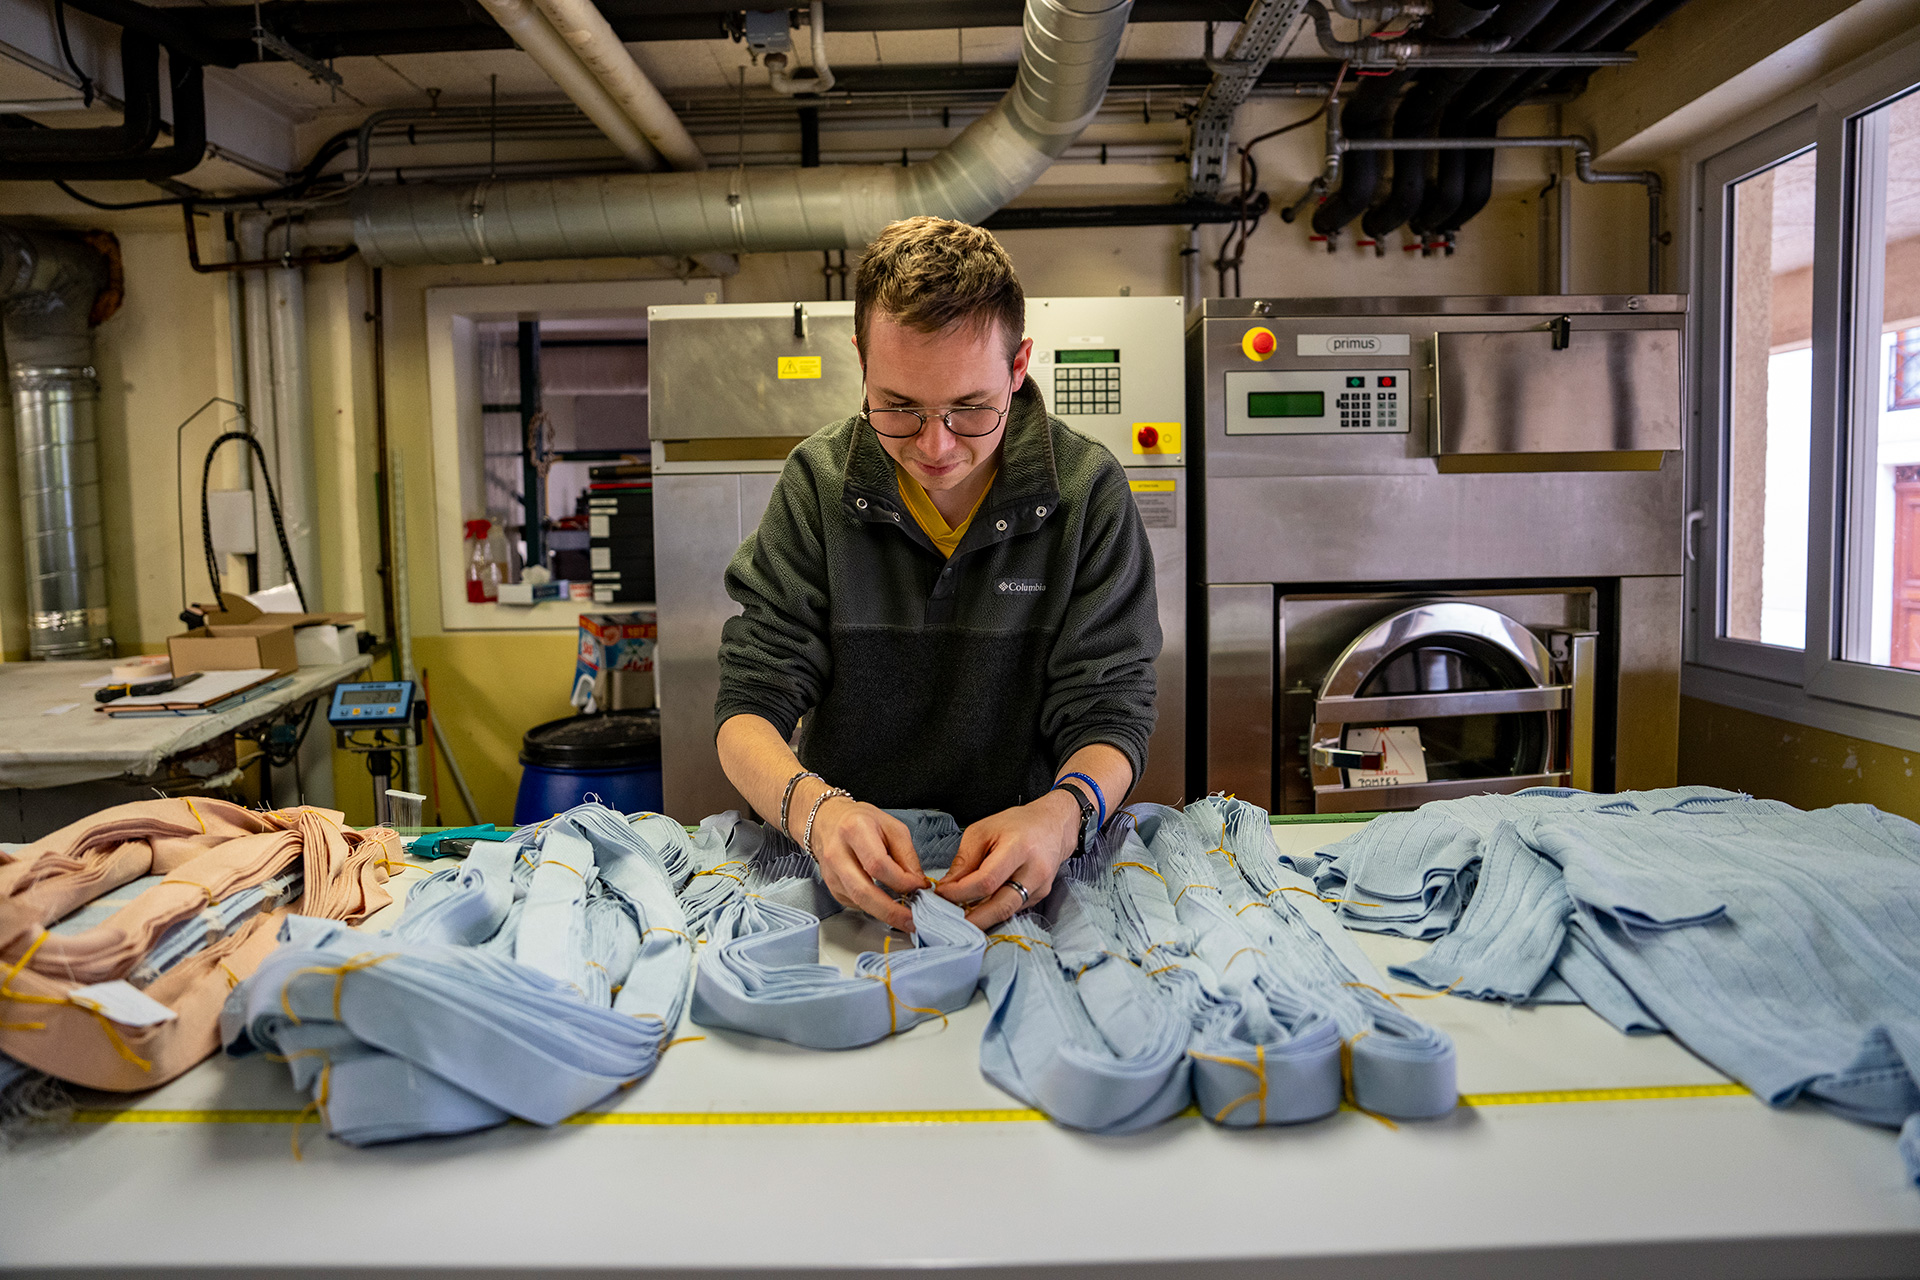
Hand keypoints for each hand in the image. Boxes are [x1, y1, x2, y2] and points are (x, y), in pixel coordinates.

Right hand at [808, 795, 927, 931]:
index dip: (901, 880)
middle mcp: (837, 853)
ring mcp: (831, 873)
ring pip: (858, 902)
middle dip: (890, 911)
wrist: (828, 821)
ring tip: (905, 917)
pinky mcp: (832, 887)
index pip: (878, 865)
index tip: (919, 886)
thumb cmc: (860, 821)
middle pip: (863, 891)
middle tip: (912, 920)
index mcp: (854, 831)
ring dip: (884, 914)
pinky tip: (886, 904)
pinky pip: (855, 903)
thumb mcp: (891, 827)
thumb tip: (917, 882)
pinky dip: (874, 907)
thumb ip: (906, 854)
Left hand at [935, 790, 1080, 928]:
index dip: (961, 892)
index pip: (986, 881)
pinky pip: (1013, 909)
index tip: (942, 894)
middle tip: (949, 922)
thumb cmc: (1017, 824)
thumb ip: (965, 859)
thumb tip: (948, 886)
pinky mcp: (1040, 896)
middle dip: (972, 919)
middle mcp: (1034, 871)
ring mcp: (1040, 887)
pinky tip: (979, 910)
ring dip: (982, 919)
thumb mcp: (983, 831)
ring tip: (959, 919)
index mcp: (1018, 848)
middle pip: (1001, 906)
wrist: (1054, 825)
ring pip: (1007, 913)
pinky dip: (993, 912)